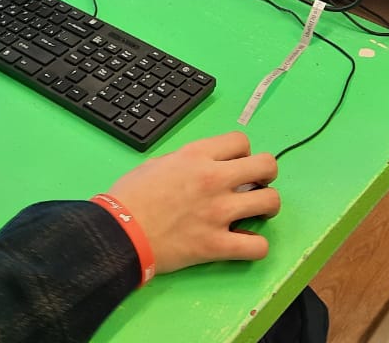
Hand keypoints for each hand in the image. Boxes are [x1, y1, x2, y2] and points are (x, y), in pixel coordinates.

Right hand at [108, 131, 279, 274]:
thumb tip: (203, 169)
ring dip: (267, 207)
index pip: (242, 140)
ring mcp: (218, 212)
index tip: (235, 165)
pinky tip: (245, 243)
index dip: (242, 152)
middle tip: (256, 185)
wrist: (117, 232)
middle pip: (266, 165)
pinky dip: (256, 246)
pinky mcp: (216, 245)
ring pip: (271, 202)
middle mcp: (214, 179)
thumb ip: (187, 162)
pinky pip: (257, 247)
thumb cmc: (130, 196)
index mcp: (197, 155)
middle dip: (266, 174)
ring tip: (256, 213)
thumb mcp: (159, 163)